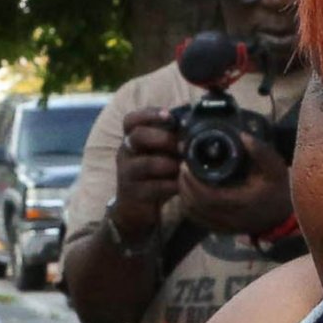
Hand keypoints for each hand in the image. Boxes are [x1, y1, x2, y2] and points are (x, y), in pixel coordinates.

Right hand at [108, 107, 182, 242]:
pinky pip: (153, 187)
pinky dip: (171, 185)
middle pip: (138, 135)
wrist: (136, 208)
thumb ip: (171, 138)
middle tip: (183, 146)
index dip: (150, 114)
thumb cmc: (154, 174)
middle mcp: (126, 152)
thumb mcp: (160, 153)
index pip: (131, 119)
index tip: (169, 115)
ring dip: (169, 163)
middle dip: (163, 138)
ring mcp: (127, 173)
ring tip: (184, 166)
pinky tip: (182, 185)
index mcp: (132, 138)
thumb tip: (197, 121)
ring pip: (145, 163)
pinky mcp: (134, 193)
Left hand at [176, 128, 293, 237]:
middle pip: (196, 206)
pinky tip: (189, 194)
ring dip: (185, 197)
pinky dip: (189, 207)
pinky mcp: (223, 230)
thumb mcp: (274, 166)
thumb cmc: (279, 188)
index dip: (192, 182)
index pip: (208, 196)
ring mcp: (226, 226)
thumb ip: (259, 150)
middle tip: (182, 168)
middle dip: (184, 186)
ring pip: (195, 215)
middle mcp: (232, 218)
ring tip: (184, 179)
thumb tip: (241, 135)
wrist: (286, 214)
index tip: (186, 165)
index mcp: (242, 202)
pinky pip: (199, 221)